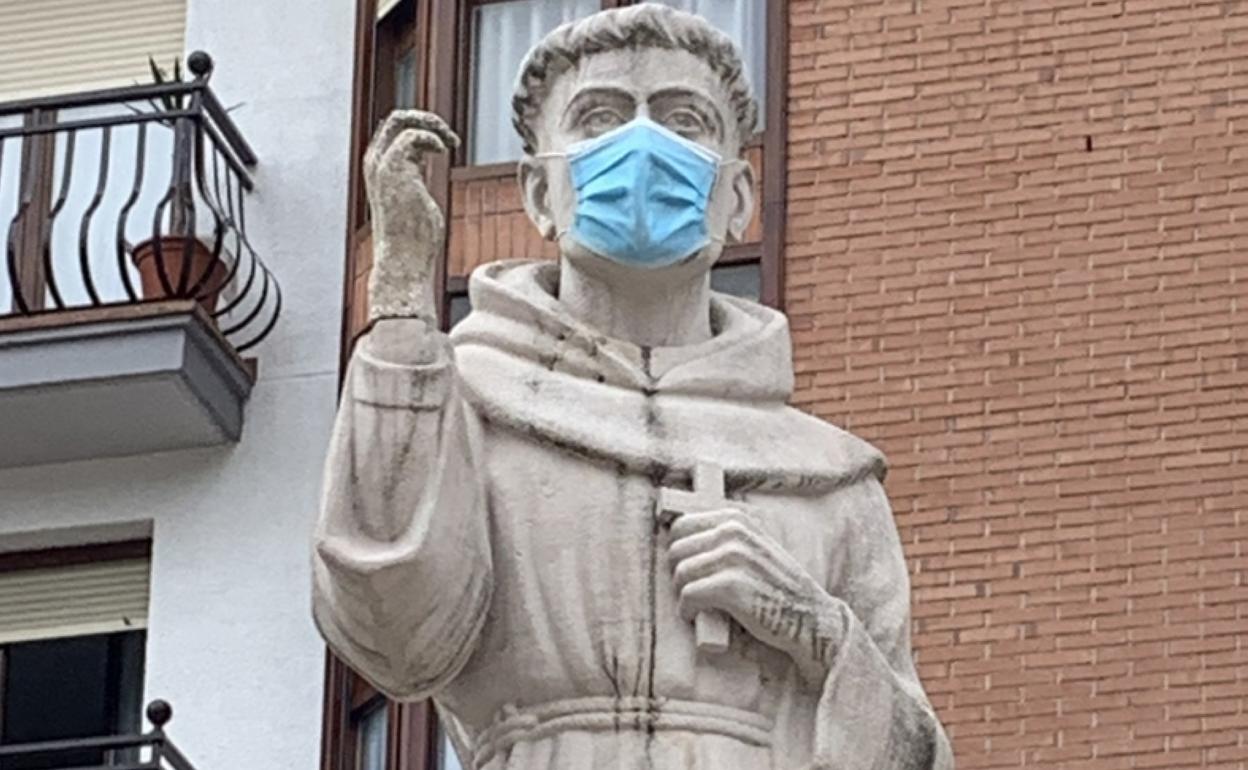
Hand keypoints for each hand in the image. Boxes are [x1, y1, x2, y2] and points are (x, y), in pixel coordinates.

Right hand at [364, 110, 459, 322]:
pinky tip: (444, 151)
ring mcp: (382, 166)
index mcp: (379, 168)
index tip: (446, 144)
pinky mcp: (393, 171)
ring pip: (401, 119)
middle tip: (451, 138)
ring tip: (452, 142)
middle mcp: (375, 163)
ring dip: (432, 125)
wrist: (404, 262)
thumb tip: (426, 170)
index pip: (394, 130)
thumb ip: (415, 178)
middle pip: (395, 118)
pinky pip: (411, 136)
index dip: (422, 127)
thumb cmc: (412, 240)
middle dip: (427, 119)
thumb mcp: (414, 199)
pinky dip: (431, 138)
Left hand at [668, 507, 849, 681]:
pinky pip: (688, 595)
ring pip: (680, 574)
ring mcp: (733, 558)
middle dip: (678, 575)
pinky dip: (687, 610)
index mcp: (736, 519)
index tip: (688, 570)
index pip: (681, 526)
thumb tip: (675, 539)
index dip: (679, 552)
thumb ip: (723, 537)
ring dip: (682, 595)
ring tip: (695, 605)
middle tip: (691, 591)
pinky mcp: (731, 587)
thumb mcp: (753, 547)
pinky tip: (696, 616)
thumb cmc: (776, 586)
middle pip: (676, 551)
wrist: (809, 616)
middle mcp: (733, 533)